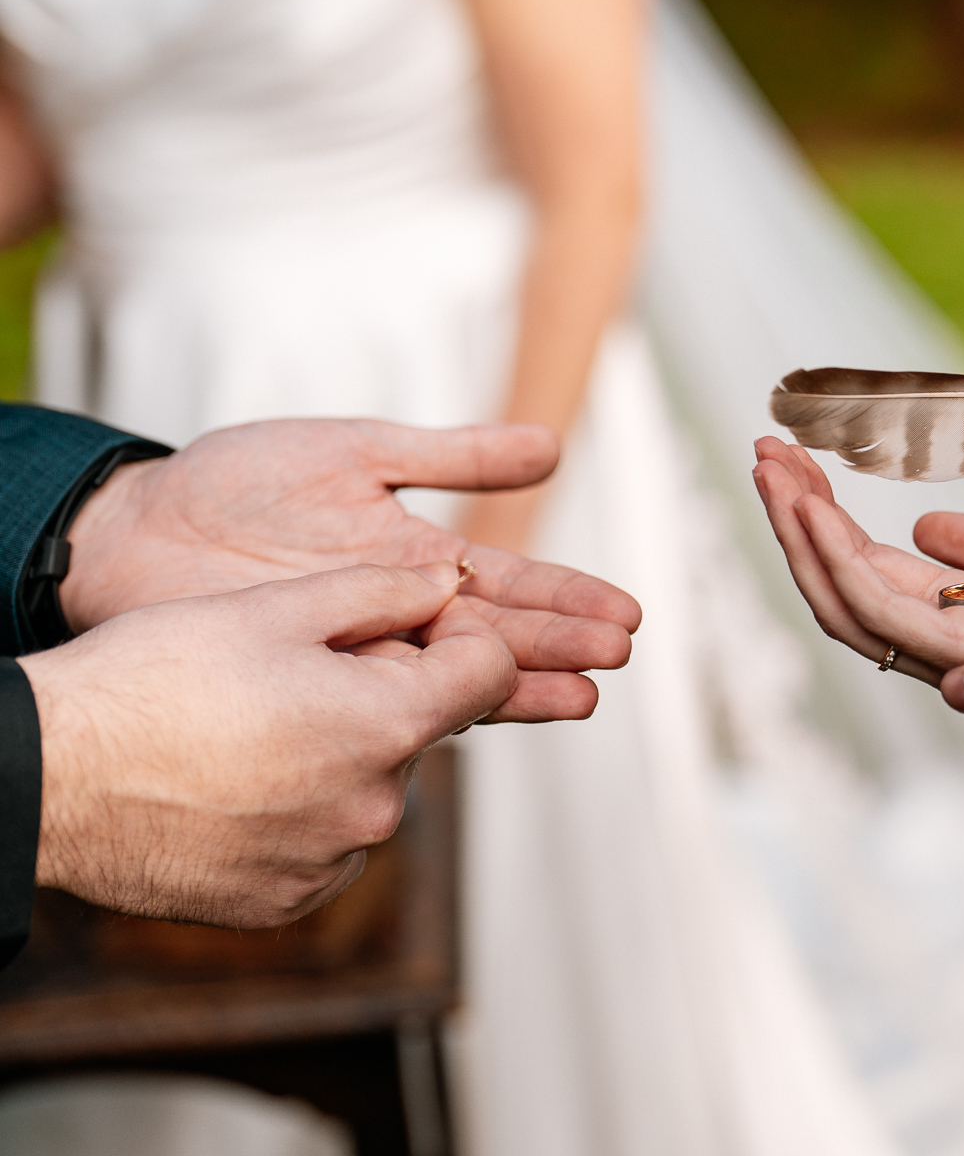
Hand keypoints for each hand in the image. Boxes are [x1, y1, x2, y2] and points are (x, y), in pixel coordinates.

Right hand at [20, 563, 516, 927]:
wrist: (48, 778)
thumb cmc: (149, 686)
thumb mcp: (273, 609)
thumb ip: (383, 592)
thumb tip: (448, 584)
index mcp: (389, 726)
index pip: (490, 673)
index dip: (457, 637)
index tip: (411, 624)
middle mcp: (376, 808)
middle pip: (421, 731)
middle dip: (381, 695)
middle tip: (292, 674)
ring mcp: (332, 864)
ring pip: (370, 786)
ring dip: (337, 754)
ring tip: (248, 729)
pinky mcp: (285, 904)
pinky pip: (324, 844)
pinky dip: (298, 812)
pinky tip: (233, 783)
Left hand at [62, 420, 640, 721]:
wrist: (134, 529)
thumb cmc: (239, 483)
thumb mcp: (361, 451)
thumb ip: (455, 456)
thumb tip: (553, 447)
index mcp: (420, 561)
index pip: (512, 583)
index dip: (568, 598)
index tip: (627, 613)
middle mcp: (401, 616)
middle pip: (497, 635)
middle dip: (560, 643)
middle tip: (618, 655)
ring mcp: (357, 655)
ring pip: (452, 677)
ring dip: (518, 687)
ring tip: (580, 696)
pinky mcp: (309, 685)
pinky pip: (378, 700)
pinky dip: (428, 710)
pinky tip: (475, 717)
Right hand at [753, 437, 963, 766]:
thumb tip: (927, 524)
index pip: (872, 573)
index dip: (826, 522)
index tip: (796, 462)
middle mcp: (954, 644)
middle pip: (844, 590)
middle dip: (795, 524)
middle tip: (762, 456)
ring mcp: (962, 654)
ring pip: (847, 600)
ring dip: (801, 533)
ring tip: (771, 468)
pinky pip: (884, 608)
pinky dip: (837, 557)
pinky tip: (814, 508)